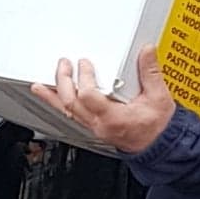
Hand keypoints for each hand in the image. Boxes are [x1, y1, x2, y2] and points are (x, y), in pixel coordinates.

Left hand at [31, 46, 175, 153]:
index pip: (90, 97)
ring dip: (52, 96)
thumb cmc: (157, 128)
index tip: (85, 64)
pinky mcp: (93, 125)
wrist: (157, 146)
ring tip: (40, 85)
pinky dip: (58, 104)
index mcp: (115, 117)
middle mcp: (100, 124)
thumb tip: (146, 52)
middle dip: (64, 82)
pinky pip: (70, 115)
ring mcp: (94, 126)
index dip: (84, 78)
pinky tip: (50, 96)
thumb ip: (151, 73)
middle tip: (63, 65)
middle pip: (71, 103)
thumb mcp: (160, 98)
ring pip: (67, 111)